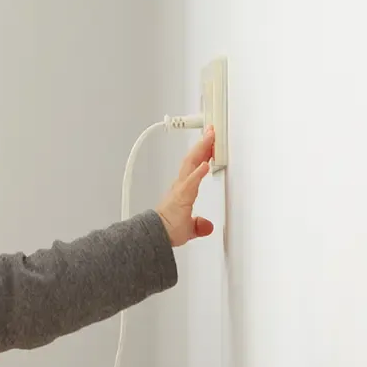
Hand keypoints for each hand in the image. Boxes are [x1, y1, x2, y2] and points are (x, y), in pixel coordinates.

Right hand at [157, 126, 215, 246]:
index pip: (194, 166)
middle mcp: (180, 185)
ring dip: (201, 150)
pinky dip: (198, 172)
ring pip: (191, 164)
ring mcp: (180, 189)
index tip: (210, 144)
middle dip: (203, 144)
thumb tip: (206, 226)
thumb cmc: (167, 230)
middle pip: (192, 159)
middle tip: (211, 131)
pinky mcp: (181, 196)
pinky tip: (206, 163)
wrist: (155, 235)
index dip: (202, 154)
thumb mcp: (188, 228)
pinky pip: (191, 182)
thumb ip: (198, 224)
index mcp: (182, 190)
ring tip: (209, 138)